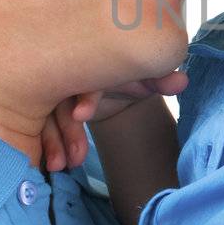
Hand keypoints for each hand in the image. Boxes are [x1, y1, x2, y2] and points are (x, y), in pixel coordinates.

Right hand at [40, 71, 186, 171]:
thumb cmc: (134, 75)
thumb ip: (163, 78)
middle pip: (58, 95)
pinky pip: (41, 122)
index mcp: (93, 57)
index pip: (84, 74)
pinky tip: (48, 164)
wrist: (118, 84)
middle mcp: (69, 71)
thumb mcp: (148, 77)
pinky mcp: (47, 105)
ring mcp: (55, 88)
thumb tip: (182, 80)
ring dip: (51, 140)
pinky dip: (44, 143)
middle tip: (74, 157)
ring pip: (47, 112)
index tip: (82, 115)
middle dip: (63, 127)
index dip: (84, 94)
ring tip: (60, 166)